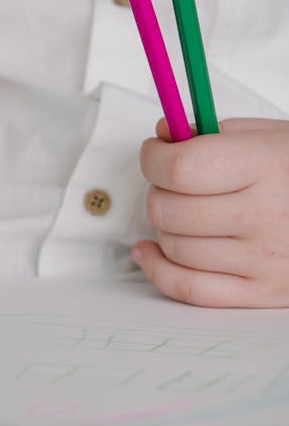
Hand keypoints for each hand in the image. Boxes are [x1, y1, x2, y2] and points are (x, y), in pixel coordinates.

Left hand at [135, 117, 288, 306]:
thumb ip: (214, 134)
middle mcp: (268, 215)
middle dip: (158, 191)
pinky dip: (159, 270)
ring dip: (164, 228)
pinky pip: (189, 289)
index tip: (156, 151)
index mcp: (269, 166)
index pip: (180, 168)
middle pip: (171, 210)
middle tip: (170, 183)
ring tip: (182, 212)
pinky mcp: (265, 292)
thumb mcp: (272, 136)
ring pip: (175, 248)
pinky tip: (153, 251)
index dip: (153, 157)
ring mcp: (266, 259)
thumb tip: (165, 133)